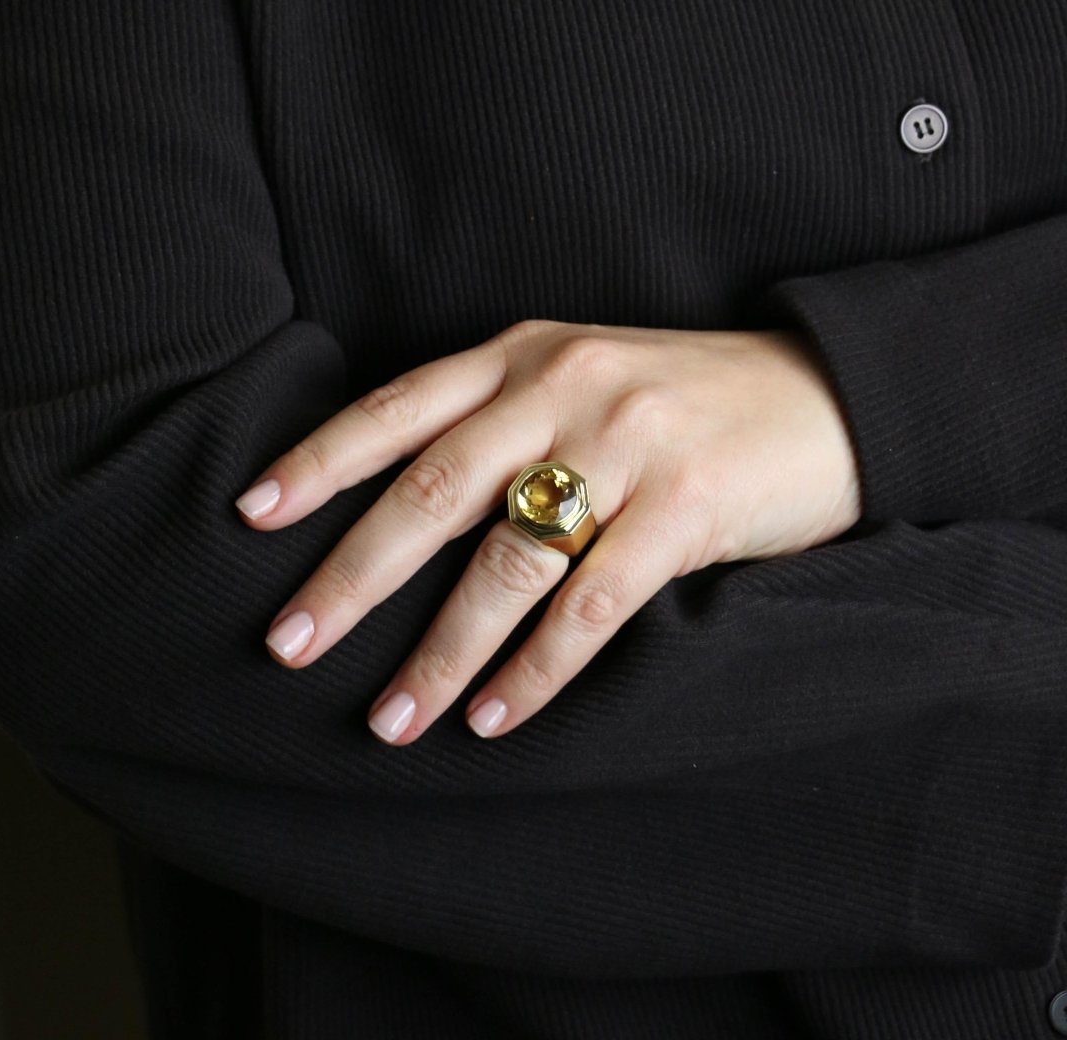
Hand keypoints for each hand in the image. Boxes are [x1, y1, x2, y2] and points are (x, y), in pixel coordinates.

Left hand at [234, 320, 861, 745]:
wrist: (822, 395)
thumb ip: (500, 416)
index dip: (320, 461)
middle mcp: (564, 388)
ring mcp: (627, 446)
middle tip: (287, 643)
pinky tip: (494, 718)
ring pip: (508, 561)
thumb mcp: (582, 376)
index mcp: (525, 353)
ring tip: (390, 719)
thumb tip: (401, 502)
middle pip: (433, 490)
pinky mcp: (687, 508)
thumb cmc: (682, 398)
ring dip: (441, 651)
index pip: (400, 407)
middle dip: (353, 575)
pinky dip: (536, 670)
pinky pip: (592, 604)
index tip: (251, 516)